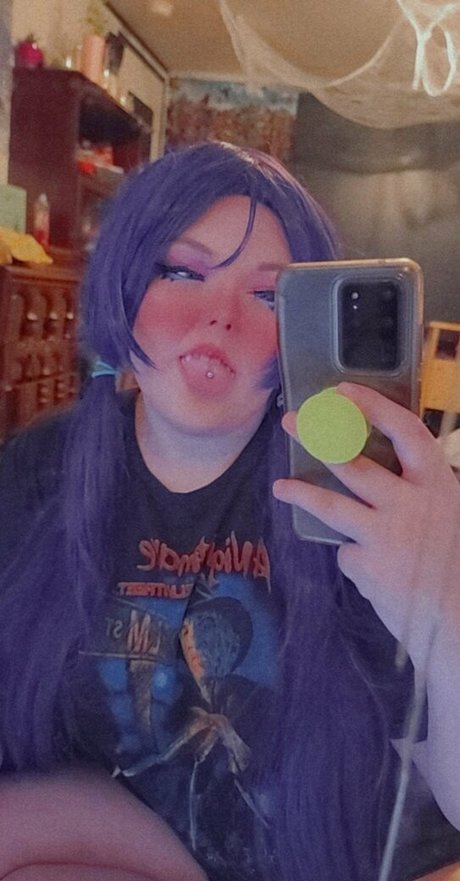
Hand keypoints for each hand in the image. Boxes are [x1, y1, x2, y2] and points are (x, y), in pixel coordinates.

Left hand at [273, 383, 459, 666]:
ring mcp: (384, 536)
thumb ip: (423, 493)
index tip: (343, 392)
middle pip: (353, 463)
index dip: (374, 407)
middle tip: (291, 421)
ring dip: (303, 492)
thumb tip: (389, 474)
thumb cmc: (456, 561)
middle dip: (318, 438)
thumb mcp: (451, 514)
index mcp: (437, 485)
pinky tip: (371, 570)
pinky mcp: (367, 567)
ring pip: (332, 506)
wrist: (458, 620)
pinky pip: (348, 553)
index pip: (405, 432)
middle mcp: (409, 505)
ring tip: (280, 486)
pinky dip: (354, 557)